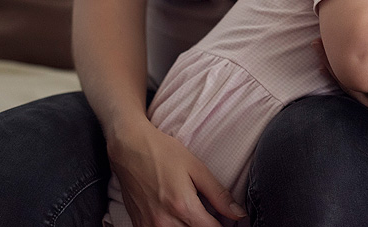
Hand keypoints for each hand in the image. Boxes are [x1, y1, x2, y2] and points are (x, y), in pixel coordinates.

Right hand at [108, 119, 244, 226]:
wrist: (129, 148)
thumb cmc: (163, 153)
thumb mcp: (196, 168)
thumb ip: (218, 194)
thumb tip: (238, 214)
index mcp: (182, 207)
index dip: (224, 225)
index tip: (228, 219)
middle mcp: (164, 222)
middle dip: (208, 226)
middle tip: (212, 214)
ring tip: (196, 214)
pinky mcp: (139, 226)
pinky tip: (179, 216)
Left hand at [313, 40, 367, 155]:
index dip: (362, 49)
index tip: (348, 29)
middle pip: (361, 79)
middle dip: (339, 57)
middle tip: (321, 35)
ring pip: (354, 90)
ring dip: (333, 69)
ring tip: (318, 48)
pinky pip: (356, 101)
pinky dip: (340, 84)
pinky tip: (327, 70)